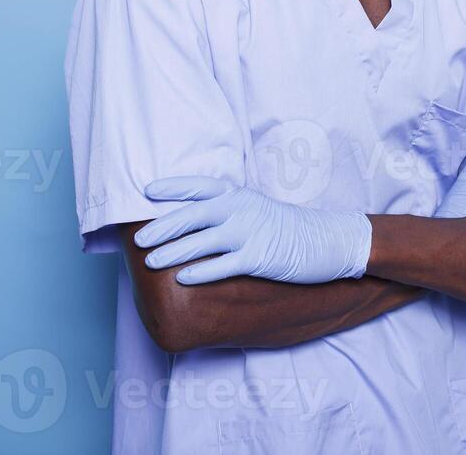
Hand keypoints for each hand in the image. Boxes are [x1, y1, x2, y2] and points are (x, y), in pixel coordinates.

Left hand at [134, 176, 371, 285]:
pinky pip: (223, 265)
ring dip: (173, 252)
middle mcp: (241, 209)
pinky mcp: (259, 257)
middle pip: (193, 215)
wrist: (327, 240)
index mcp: (239, 194)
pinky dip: (201, 272)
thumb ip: (229, 211)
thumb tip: (195, 221)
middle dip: (162, 227)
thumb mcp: (257, 208)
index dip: (173, 187)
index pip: (200, 186)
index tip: (147, 191)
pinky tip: (182, 279)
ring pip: (202, 242)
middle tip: (138, 240)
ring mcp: (250, 232)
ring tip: (150, 262)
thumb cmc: (287, 228)